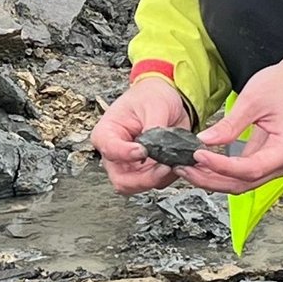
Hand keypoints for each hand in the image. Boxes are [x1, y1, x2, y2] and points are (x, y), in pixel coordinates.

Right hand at [92, 74, 191, 194]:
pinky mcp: (145, 170)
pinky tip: (175, 163)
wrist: (164, 98)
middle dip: (144, 179)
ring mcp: (129, 164)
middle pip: (121, 179)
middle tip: (164, 167)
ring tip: (174, 162)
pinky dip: (167, 177)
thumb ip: (154, 128)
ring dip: (158, 179)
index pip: (110, 150)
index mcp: (107, 133)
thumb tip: (155, 149)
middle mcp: (115, 153)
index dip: (126, 154)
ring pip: (138, 186)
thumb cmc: (151, 96)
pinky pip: (154, 182)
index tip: (143, 151)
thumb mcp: (154, 104)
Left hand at [181, 41, 282, 194]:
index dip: (220, 166)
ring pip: (241, 182)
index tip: (198, 156)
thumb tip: (205, 141)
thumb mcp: (253, 100)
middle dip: (210, 179)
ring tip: (188, 168)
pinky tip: (204, 164)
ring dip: (214, 179)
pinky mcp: (268, 158)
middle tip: (184, 168)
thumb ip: (230, 125)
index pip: (248, 169)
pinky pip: (243, 172)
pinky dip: (222, 171)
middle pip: (243, 183)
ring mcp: (276, 163)